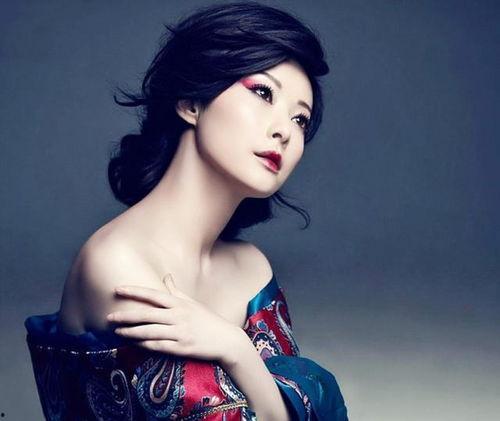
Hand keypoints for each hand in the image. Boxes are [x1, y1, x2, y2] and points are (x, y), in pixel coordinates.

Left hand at [107, 273, 242, 362]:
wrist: (226, 339)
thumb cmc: (207, 320)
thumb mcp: (192, 303)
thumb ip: (176, 291)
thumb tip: (166, 276)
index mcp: (180, 303)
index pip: (153, 294)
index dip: (135, 291)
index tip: (118, 289)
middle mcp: (179, 316)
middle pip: (147, 314)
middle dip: (126, 315)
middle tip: (109, 317)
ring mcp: (180, 333)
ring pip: (150, 332)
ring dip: (131, 332)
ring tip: (117, 332)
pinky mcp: (181, 348)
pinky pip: (158, 346)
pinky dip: (144, 345)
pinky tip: (134, 343)